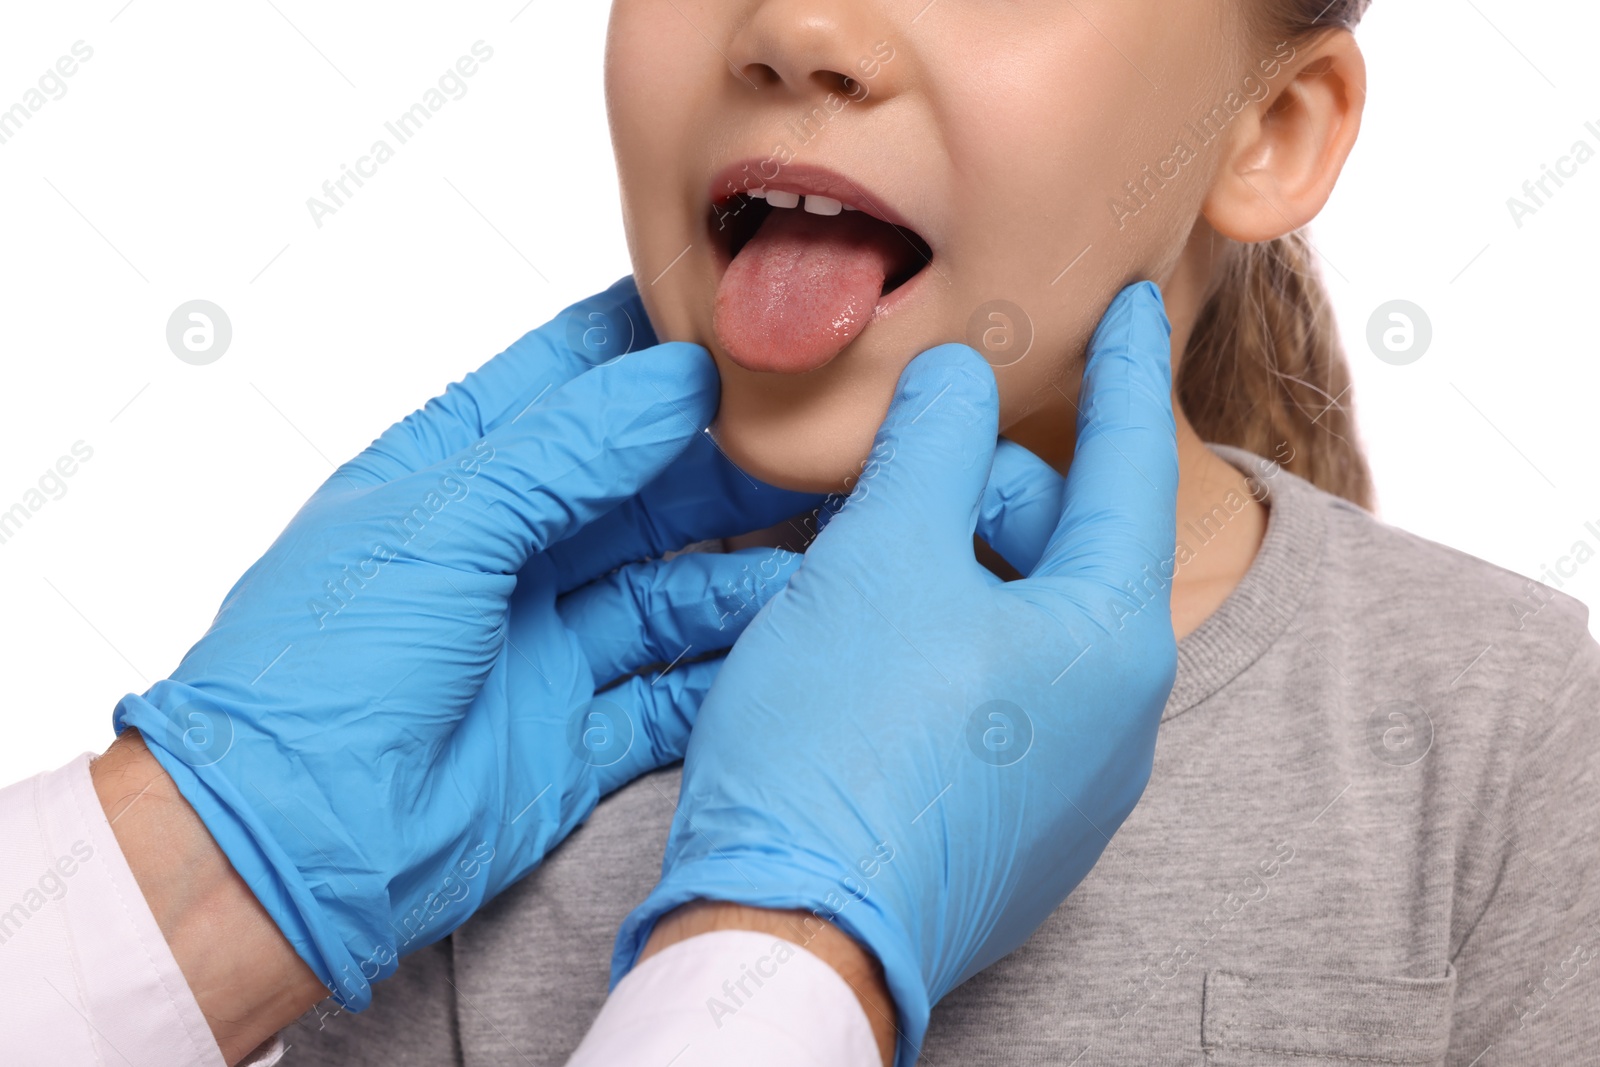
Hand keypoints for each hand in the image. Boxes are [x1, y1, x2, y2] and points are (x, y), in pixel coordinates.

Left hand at [114, 279, 811, 1009]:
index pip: (556, 385)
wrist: (293, 847)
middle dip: (714, 459)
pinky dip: (724, 663)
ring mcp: (541, 645)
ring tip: (816, 533)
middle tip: (801, 431)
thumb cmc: (325, 671)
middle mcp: (501, 556)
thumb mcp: (443, 527)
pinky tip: (779, 632)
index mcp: (447, 480)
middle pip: (630, 488)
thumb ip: (563, 452)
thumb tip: (671, 381)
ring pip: (663, 585)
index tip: (727, 316)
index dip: (637, 346)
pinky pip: (670, 685)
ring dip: (735, 565)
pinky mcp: (574, 731)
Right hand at [612, 282, 1179, 1063]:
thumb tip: (961, 382)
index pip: (1131, 469)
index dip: (1123, 372)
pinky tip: (868, 658)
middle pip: (1062, 549)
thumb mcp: (883, 554)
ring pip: (1021, 624)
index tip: (1133, 303)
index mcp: (1114, 640)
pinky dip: (944, 647)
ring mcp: (1070, 785)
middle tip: (892, 484)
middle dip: (982, 495)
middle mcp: (1117, 720)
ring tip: (858, 582)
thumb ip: (935, 442)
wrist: (794, 931)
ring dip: (951, 574)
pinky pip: (996, 697)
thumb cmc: (843, 743)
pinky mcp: (1014, 830)